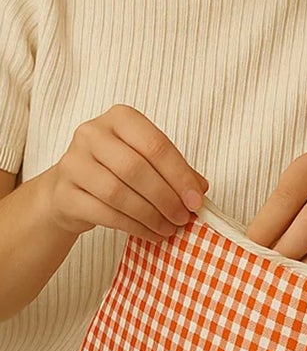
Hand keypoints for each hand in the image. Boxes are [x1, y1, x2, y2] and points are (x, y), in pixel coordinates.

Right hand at [47, 105, 207, 241]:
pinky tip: (150, 232)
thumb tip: (200, 189)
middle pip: (136, 169)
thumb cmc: (114, 168)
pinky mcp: (63, 193)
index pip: (156, 145)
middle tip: (183, 217)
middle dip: (165, 197)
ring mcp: (72, 162)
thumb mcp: (145, 160)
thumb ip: (174, 170)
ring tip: (169, 228)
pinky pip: (103, 213)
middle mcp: (92, 134)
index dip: (180, 175)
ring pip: (118, 192)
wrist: (68, 187)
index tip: (197, 200)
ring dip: (150, 215)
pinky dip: (132, 226)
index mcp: (119, 117)